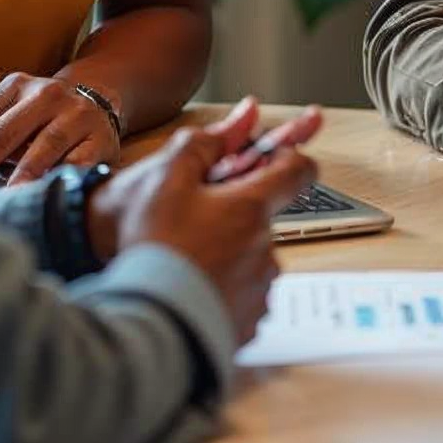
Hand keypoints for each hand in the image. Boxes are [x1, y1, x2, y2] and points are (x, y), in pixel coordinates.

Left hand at [0, 72, 120, 187]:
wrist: (101, 103)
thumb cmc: (44, 118)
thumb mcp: (17, 111)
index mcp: (17, 85)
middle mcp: (47, 94)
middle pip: (4, 133)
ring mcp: (77, 114)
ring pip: (44, 146)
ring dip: (21, 175)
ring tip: (6, 197)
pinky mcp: (101, 137)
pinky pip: (77, 161)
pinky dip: (59, 177)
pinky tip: (44, 192)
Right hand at [86, 104, 315, 343]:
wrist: (144, 322)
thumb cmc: (153, 250)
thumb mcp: (165, 179)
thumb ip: (202, 146)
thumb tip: (240, 119)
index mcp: (251, 210)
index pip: (298, 171)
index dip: (289, 158)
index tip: (275, 158)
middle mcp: (266, 249)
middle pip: (263, 220)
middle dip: (236, 217)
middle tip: (193, 224)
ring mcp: (260, 289)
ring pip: (252, 259)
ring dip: (229, 256)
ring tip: (186, 265)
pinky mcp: (248, 323)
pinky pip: (243, 297)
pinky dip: (223, 292)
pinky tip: (191, 293)